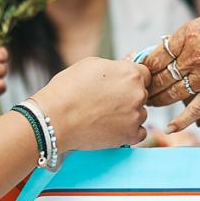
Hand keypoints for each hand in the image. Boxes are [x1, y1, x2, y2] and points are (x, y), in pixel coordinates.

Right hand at [33, 58, 148, 151]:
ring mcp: (135, 116)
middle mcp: (137, 94)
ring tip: (105, 115)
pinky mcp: (130, 135)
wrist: (55, 118)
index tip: (121, 85)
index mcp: (130, 73)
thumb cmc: (68, 90)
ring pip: (141, 113)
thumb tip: (125, 66)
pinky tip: (112, 127)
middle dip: (129, 96)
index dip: (132, 79)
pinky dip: (129, 132)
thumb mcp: (91, 64)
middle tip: (108, 101)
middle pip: (142, 94)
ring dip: (129, 114)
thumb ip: (114, 66)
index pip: (145, 74)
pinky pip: (139, 132)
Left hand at [142, 6, 199, 132]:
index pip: (156, 55)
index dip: (146, 66)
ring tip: (151, 104)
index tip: (143, 72)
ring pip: (172, 93)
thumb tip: (172, 47)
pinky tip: (169, 128)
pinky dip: (181, 121)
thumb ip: (189, 36)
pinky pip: (195, 110)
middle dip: (149, 86)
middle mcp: (192, 56)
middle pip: (161, 76)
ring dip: (159, 101)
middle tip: (143, 91)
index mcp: (187, 35)